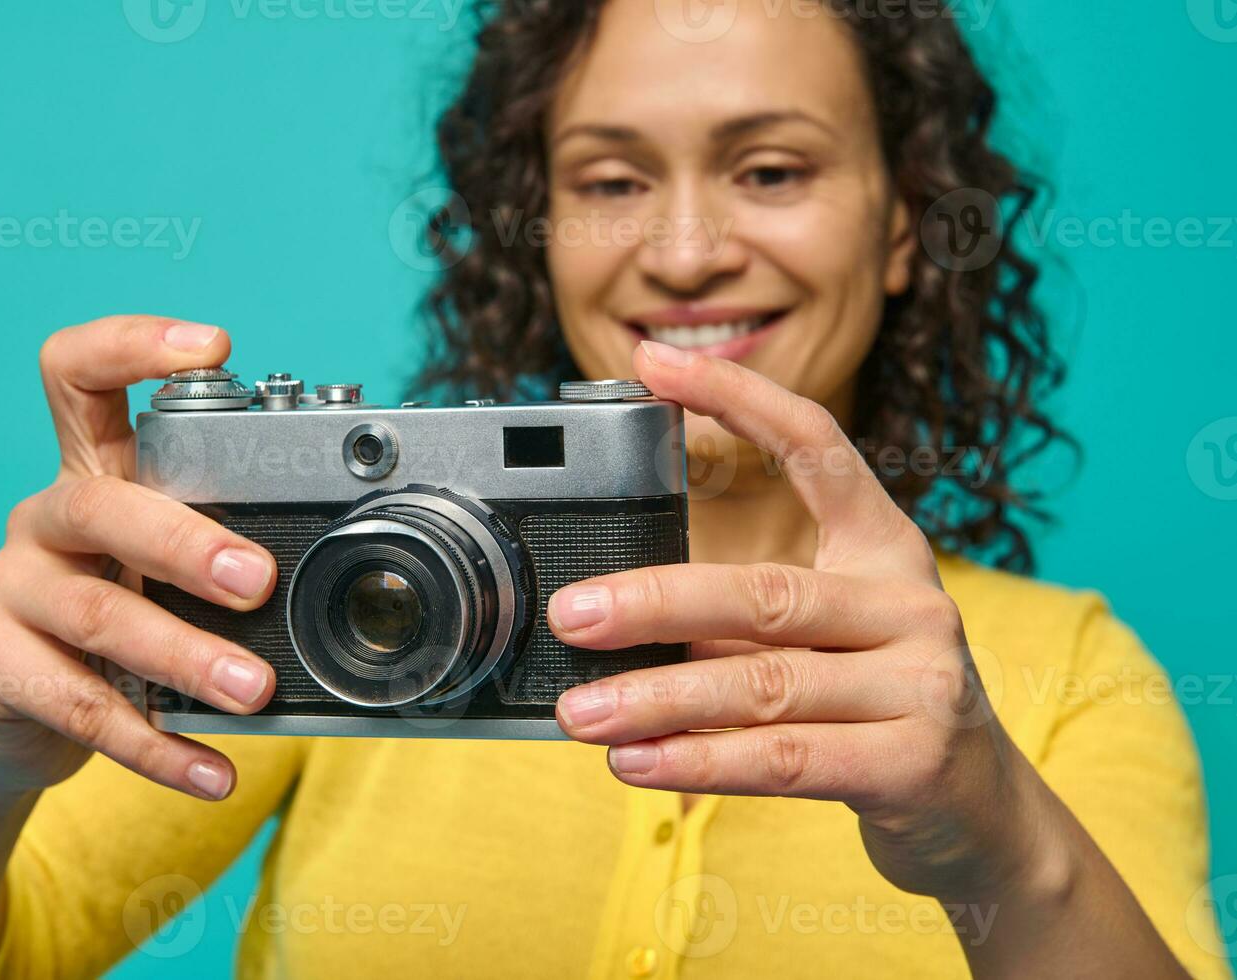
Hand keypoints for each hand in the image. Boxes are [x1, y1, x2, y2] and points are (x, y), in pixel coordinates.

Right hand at [0, 316, 277, 801]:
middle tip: (257, 582)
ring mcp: (9, 590)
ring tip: (254, 691)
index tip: (214, 345)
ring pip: (95, 616)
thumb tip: (347, 551)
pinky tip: (212, 771)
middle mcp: (43, 518)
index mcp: (89, 472)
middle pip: (100, 505)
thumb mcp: (160, 563)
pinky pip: (81, 709)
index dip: (132, 344)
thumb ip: (220, 541)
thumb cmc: (119, 614)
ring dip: (183, 656)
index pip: (77, 375)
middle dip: (184, 543)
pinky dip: (157, 746)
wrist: (22, 715)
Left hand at [552, 341, 1053, 903]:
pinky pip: (784, 760)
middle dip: (655, 601)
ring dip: (659, 700)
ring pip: (764, 686)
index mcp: (883, 548)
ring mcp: (922, 683)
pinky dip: (700, 764)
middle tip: (572, 613)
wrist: (978, 808)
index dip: (738, 397)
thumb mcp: (821, 637)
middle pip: (765, 592)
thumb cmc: (877, 704)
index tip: (653, 362)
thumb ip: (738, 618)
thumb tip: (616, 614)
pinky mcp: (912, 762)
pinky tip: (636, 763)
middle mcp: (911, 603)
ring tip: (581, 713)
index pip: (816, 445)